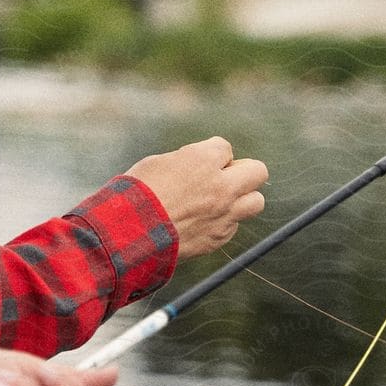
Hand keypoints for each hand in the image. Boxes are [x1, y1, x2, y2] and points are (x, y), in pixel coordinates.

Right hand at [126, 136, 267, 258]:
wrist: (127, 232)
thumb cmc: (136, 193)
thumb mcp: (158, 163)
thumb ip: (187, 161)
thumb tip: (200, 164)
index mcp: (203, 160)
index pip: (225, 148)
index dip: (211, 155)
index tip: (196, 163)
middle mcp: (221, 186)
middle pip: (258, 171)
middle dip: (242, 172)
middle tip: (223, 178)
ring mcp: (224, 214)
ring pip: (256, 201)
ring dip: (242, 198)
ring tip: (220, 201)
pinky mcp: (218, 237)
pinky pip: (233, 225)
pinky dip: (222, 222)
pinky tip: (201, 221)